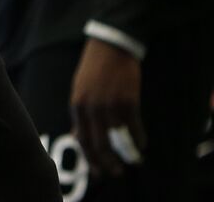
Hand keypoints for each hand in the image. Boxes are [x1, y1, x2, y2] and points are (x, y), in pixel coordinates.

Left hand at [70, 37, 145, 176]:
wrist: (111, 46)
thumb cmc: (95, 69)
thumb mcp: (80, 90)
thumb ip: (80, 114)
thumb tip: (77, 136)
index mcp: (77, 105)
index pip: (82, 140)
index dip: (90, 159)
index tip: (98, 171)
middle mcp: (91, 108)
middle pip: (98, 144)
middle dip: (107, 163)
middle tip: (116, 172)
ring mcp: (110, 105)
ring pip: (118, 139)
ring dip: (127, 153)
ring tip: (134, 160)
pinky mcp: (128, 101)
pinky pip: (134, 128)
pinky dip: (139, 139)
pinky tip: (142, 144)